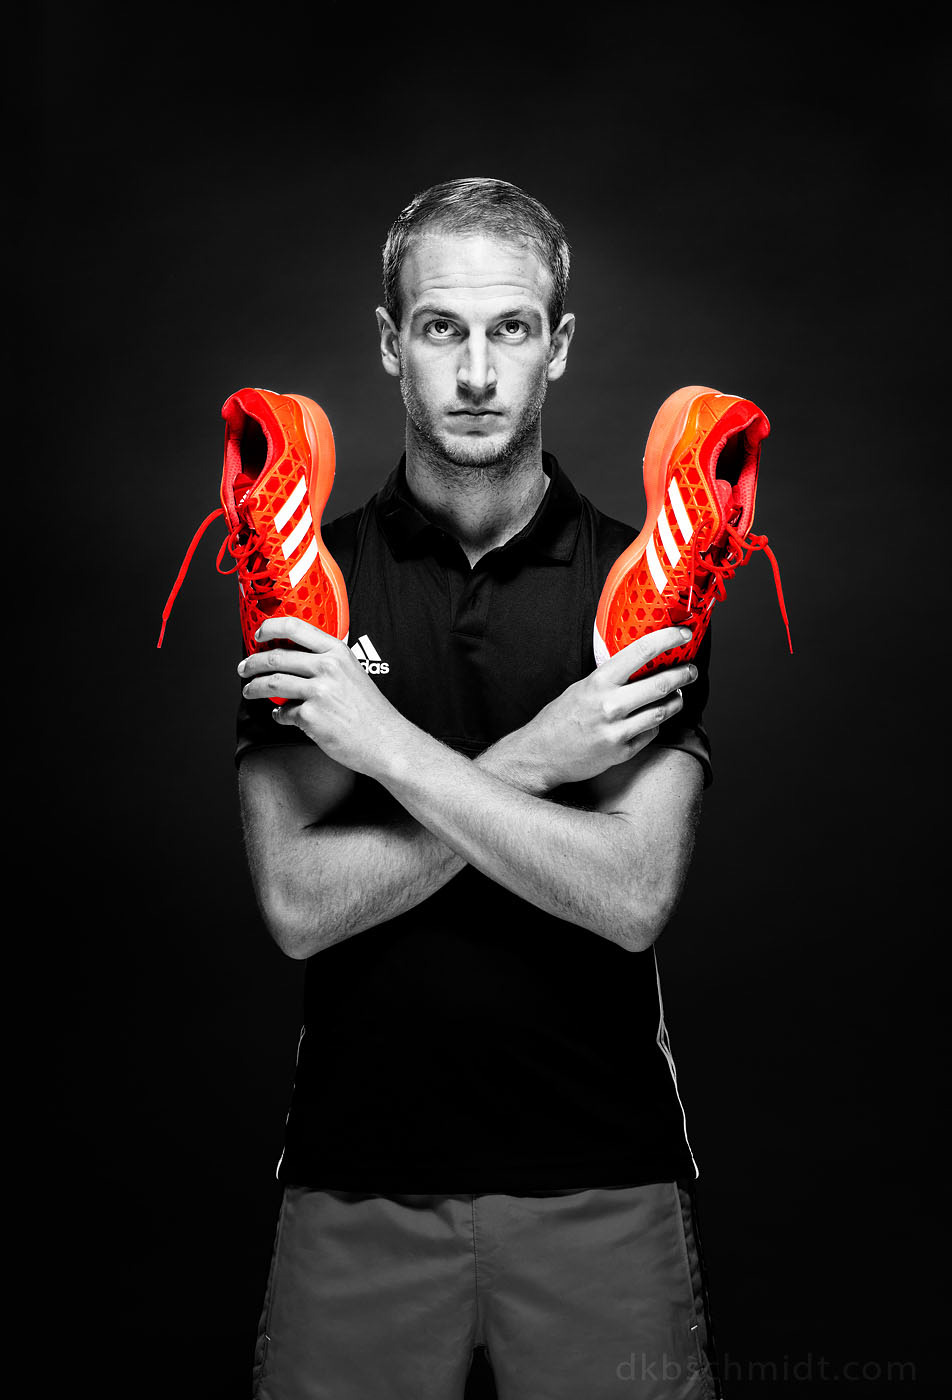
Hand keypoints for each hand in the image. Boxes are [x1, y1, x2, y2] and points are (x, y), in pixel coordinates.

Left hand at [237, 617, 412, 776]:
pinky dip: (278, 715)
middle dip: (252, 664)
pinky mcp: (311, 715)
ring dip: (254, 688)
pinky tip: (282, 716)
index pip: (295, 627)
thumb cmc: (370, 710)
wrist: (385, 740)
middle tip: (245, 669)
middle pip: (275, 657)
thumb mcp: (352, 672)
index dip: (270, 628)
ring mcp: (318, 691)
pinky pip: (283, 712)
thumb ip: (326, 661)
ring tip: (250, 691)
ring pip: (272, 683)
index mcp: (337, 652)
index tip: (259, 634)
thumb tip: (293, 659)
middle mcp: (327, 667)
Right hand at [510, 625, 697, 787]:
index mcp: (598, 682)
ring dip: (676, 701)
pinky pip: (651, 732)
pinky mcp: (622, 751)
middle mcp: (610, 705)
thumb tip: (642, 662)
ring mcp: (617, 730)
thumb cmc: (560, 718)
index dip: (668, 639)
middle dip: (683, 674)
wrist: (541, 755)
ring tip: (677, 695)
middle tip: (690, 670)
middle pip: (662, 684)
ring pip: (663, 711)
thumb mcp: (581, 688)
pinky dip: (656, 723)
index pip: (641, 651)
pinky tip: (651, 718)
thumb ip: (610, 678)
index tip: (683, 634)